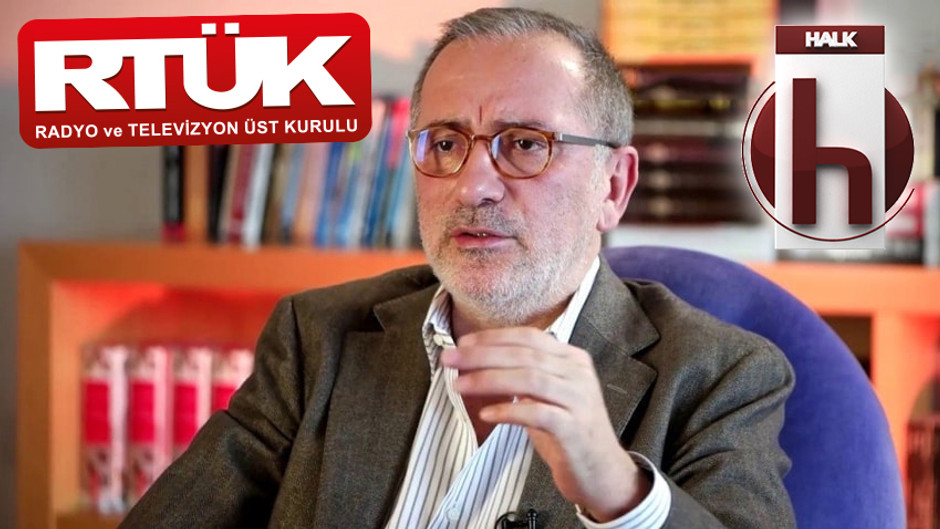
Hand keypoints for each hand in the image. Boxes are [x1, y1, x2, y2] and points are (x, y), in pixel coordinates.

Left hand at [440, 327, 650, 521]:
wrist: (604, 474)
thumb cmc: (568, 434)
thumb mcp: (546, 397)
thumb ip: (521, 376)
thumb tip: (475, 364)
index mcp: (572, 359)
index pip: (528, 337)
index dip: (492, 338)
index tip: (462, 343)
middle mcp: (578, 373)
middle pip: (524, 354)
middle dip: (481, 355)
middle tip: (450, 360)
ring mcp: (579, 400)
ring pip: (530, 378)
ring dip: (489, 379)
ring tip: (460, 385)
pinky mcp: (575, 429)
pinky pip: (538, 413)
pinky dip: (509, 410)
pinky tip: (486, 414)